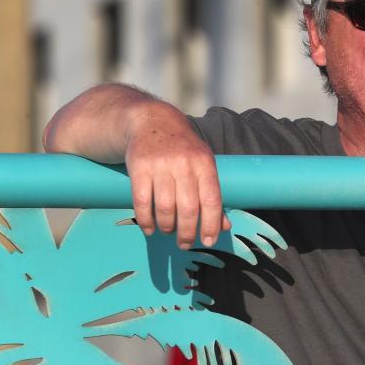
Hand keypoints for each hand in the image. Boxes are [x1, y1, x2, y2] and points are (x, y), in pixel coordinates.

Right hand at [125, 104, 229, 248]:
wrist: (152, 121)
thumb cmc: (183, 149)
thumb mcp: (203, 165)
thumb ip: (212, 195)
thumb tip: (224, 227)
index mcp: (204, 163)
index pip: (211, 200)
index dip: (211, 225)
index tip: (209, 241)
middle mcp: (184, 163)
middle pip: (188, 208)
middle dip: (187, 233)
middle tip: (184, 243)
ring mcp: (160, 164)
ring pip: (165, 208)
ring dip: (167, 227)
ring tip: (168, 232)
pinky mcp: (139, 166)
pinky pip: (142, 202)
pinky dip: (146, 221)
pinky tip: (150, 228)